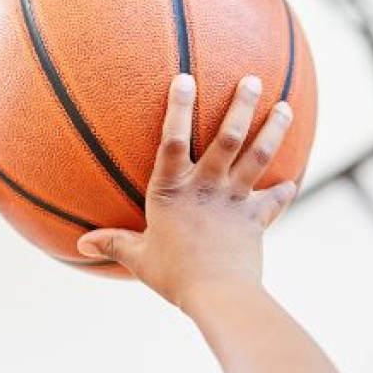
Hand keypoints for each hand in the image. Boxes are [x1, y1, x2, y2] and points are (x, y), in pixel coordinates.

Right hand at [77, 74, 295, 307]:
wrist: (219, 294)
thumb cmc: (173, 276)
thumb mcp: (138, 258)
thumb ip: (113, 243)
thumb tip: (81, 243)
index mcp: (172, 191)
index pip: (172, 140)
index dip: (178, 107)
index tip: (185, 77)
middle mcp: (207, 187)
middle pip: (228, 138)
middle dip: (241, 105)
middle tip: (254, 79)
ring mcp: (235, 201)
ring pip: (258, 156)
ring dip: (273, 129)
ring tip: (285, 106)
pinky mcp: (256, 220)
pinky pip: (274, 200)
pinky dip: (283, 190)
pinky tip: (291, 181)